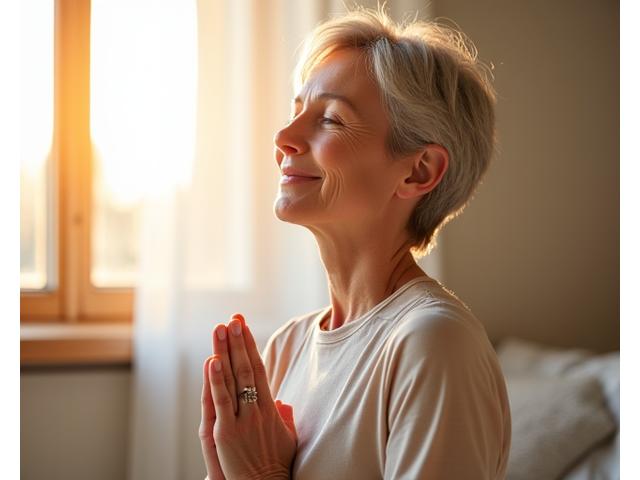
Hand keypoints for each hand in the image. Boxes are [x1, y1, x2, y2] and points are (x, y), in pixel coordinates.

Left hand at [200, 314, 296, 479]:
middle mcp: (256, 409)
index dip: (251, 346)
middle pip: (246, 368)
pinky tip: (211, 361)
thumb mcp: (287, 439)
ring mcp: (241, 420)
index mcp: (270, 408)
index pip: (259, 369)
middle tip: (234, 318)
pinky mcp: (225, 433)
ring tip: (221, 329)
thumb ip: (284, 418)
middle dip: (239, 341)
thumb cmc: (277, 466)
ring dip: (226, 352)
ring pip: (233, 380)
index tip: (245, 326)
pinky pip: (220, 402)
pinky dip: (215, 381)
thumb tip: (283, 402)